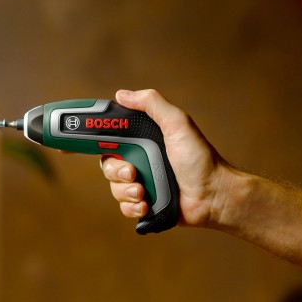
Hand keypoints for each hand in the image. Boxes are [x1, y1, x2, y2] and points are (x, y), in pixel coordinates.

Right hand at [101, 89, 231, 227]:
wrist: (213, 195)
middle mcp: (140, 161)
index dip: (98, 142)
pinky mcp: (145, 203)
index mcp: (144, 141)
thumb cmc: (200, 159)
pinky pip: (125, 206)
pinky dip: (132, 207)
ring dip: (126, 191)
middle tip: (133, 172)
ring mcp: (142, 183)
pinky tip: (146, 204)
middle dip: (116, 171)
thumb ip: (152, 104)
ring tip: (143, 192)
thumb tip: (122, 94)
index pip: (111, 139)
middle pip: (108, 165)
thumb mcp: (177, 123)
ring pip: (115, 188)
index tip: (87, 146)